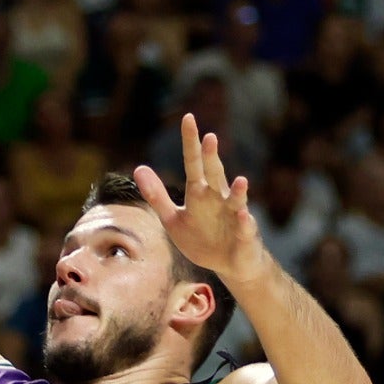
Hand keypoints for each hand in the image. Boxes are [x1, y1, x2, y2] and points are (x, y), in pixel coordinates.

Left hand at [134, 113, 267, 285]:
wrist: (228, 265)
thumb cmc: (201, 237)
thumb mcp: (173, 218)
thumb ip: (156, 195)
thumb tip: (138, 167)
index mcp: (201, 193)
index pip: (194, 163)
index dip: (190, 143)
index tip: (188, 118)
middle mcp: (219, 199)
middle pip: (214, 175)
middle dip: (212, 158)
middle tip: (209, 137)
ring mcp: (234, 216)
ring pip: (236, 200)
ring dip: (238, 191)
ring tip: (240, 180)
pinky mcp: (245, 236)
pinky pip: (245, 228)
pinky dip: (245, 223)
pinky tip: (244, 216)